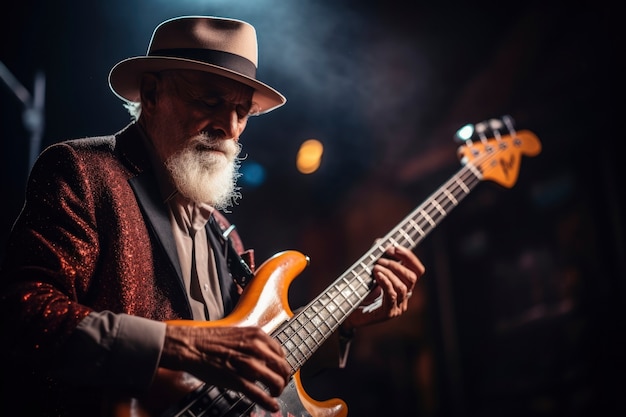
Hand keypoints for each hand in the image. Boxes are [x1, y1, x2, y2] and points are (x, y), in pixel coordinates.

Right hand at [160, 325, 290, 411]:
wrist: (191, 346)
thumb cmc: (210, 341)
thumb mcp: (239, 334)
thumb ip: (254, 343)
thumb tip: (265, 354)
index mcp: (257, 336)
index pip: (281, 353)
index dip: (282, 365)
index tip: (280, 371)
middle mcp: (256, 349)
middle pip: (282, 368)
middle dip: (284, 379)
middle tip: (280, 385)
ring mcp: (248, 365)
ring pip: (275, 381)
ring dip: (278, 390)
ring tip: (274, 394)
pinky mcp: (238, 380)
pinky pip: (259, 394)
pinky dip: (268, 402)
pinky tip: (272, 405)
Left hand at [342, 245, 424, 330]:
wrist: (348, 312)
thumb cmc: (359, 292)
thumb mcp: (370, 272)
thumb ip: (376, 257)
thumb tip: (379, 241)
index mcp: (404, 285)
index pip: (417, 270)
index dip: (409, 257)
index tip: (394, 248)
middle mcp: (405, 297)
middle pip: (412, 277)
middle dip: (396, 264)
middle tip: (380, 260)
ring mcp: (398, 307)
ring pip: (403, 287)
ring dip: (389, 273)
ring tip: (375, 268)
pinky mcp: (388, 313)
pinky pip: (392, 296)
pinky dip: (386, 282)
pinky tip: (377, 276)